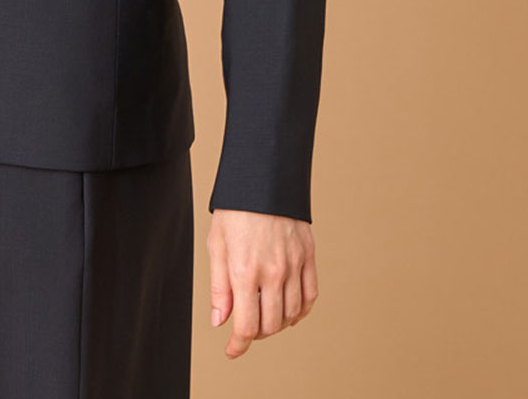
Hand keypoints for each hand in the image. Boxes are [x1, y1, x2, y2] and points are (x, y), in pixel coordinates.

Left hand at [206, 208, 317, 357]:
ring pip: (291, 314)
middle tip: (245, 327)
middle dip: (256, 334)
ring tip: (264, 315)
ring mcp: (294, 265)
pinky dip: (300, 311)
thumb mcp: (217, 244)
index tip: (232, 350)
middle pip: (271, 325)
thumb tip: (220, 321)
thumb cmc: (235, 208)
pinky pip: (310, 296)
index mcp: (245, 270)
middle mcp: (272, 272)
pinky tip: (289, 310)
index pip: (247, 326)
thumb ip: (219, 286)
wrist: (263, 176)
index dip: (238, 345)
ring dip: (277, 323)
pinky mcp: (308, 256)